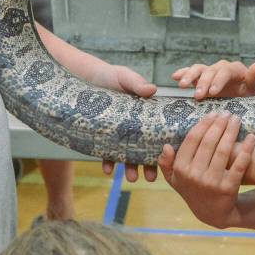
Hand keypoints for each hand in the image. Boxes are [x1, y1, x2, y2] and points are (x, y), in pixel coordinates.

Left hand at [97, 65, 158, 181]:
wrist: (87, 76)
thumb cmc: (111, 76)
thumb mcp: (125, 77)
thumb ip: (137, 84)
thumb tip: (152, 90)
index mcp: (144, 115)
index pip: (157, 134)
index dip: (162, 148)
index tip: (167, 159)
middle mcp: (133, 128)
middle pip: (143, 149)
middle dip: (147, 165)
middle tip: (151, 177)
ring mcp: (117, 133)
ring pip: (126, 155)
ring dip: (129, 168)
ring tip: (131, 178)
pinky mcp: (101, 135)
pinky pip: (105, 152)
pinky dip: (107, 162)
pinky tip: (108, 170)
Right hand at [157, 112, 254, 227]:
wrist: (212, 214)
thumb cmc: (192, 190)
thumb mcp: (175, 179)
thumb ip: (166, 164)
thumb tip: (166, 146)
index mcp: (181, 169)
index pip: (192, 140)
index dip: (203, 124)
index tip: (213, 113)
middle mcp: (194, 175)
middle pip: (209, 142)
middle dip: (219, 124)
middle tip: (227, 113)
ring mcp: (212, 182)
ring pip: (223, 150)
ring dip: (231, 132)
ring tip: (237, 119)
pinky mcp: (228, 188)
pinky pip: (238, 165)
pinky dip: (246, 150)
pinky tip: (251, 137)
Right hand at [172, 60, 254, 100]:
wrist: (242, 103)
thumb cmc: (250, 96)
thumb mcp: (254, 90)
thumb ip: (254, 79)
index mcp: (235, 70)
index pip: (225, 72)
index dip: (218, 80)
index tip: (212, 93)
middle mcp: (221, 68)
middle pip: (210, 71)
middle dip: (203, 82)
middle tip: (198, 96)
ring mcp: (210, 73)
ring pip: (198, 69)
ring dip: (189, 76)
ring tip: (182, 85)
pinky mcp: (201, 79)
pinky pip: (191, 73)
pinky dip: (182, 73)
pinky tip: (174, 77)